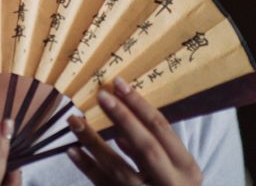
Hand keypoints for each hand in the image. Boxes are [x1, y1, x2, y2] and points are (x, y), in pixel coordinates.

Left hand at [66, 77, 201, 184]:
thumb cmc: (169, 183)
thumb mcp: (173, 166)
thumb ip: (154, 145)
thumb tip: (121, 123)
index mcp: (186, 168)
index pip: (162, 129)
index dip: (139, 104)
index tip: (118, 83)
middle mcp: (171, 184)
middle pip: (146, 148)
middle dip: (123, 119)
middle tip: (101, 96)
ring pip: (119, 170)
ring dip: (94, 143)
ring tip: (74, 121)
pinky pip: (104, 185)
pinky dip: (88, 167)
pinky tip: (72, 150)